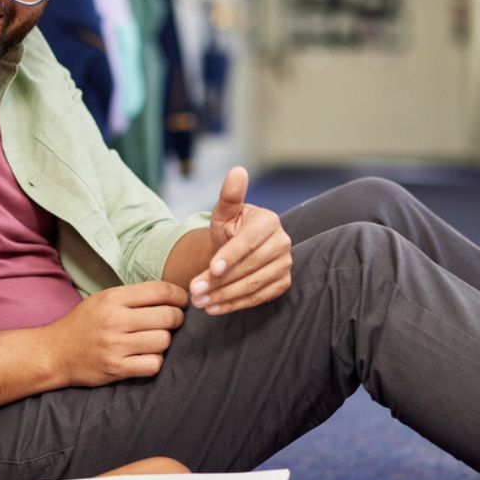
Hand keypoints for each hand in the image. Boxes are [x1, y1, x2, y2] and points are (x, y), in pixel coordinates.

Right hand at [48, 281, 188, 385]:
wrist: (54, 352)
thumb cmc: (83, 324)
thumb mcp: (103, 299)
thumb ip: (134, 297)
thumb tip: (171, 295)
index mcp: (113, 298)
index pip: (159, 291)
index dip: (178, 295)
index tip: (182, 301)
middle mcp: (115, 320)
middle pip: (167, 316)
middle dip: (177, 319)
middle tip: (173, 321)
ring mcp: (115, 346)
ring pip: (164, 341)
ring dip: (165, 341)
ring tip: (155, 340)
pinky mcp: (116, 368)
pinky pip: (153, 364)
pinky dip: (155, 361)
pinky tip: (147, 356)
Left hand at [189, 166, 291, 315]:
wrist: (236, 248)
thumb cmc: (228, 228)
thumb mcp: (224, 213)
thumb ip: (229, 195)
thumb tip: (237, 170)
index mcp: (268, 221)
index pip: (248, 242)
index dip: (230, 256)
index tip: (211, 269)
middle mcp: (282, 243)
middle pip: (249, 267)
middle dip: (220, 281)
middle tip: (194, 291)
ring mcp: (285, 265)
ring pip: (253, 285)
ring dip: (224, 296)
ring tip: (199, 302)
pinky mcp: (282, 283)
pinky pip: (259, 298)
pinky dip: (235, 305)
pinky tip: (215, 309)